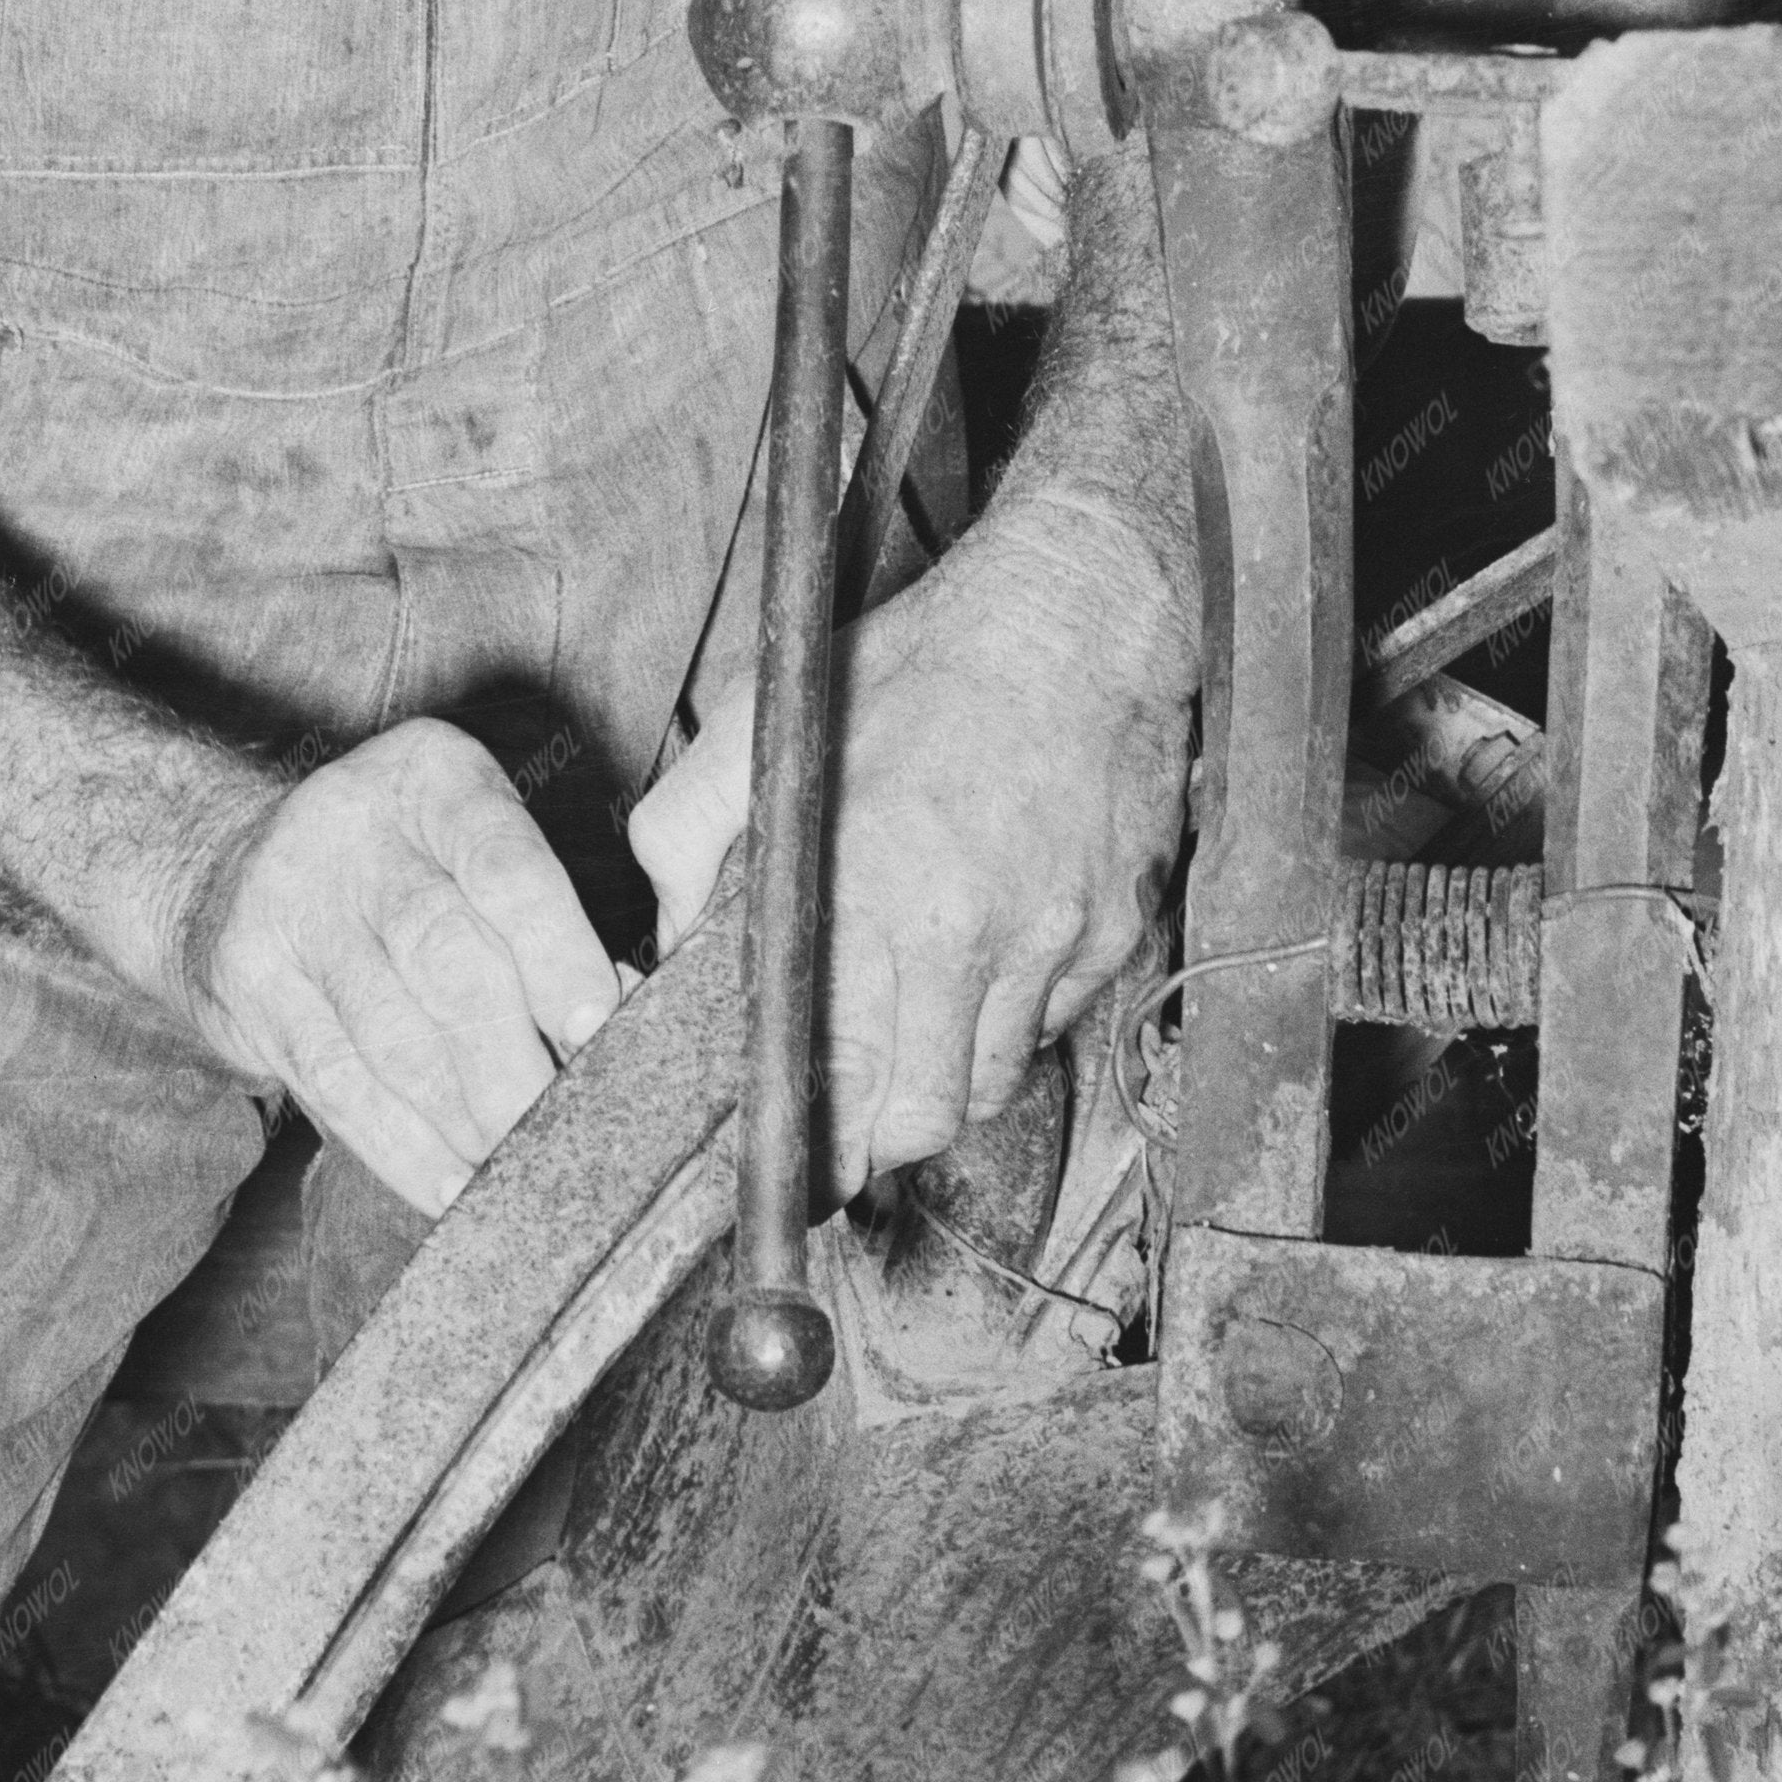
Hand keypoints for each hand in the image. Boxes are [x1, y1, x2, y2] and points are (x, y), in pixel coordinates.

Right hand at [168, 722, 626, 1218]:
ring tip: (521, 1165)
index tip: (596, 1025)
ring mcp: (290, 912)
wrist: (229, 865)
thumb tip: (611, 1022)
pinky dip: (405, 1150)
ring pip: (391, 1036)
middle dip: (512, 1058)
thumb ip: (544, 914)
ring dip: (467, 1119)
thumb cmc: (402, 863)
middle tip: (564, 1122)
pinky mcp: (250, 992)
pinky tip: (455, 1186)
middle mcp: (353, 832)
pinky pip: (338, 1086)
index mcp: (433, 780)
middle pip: (442, 955)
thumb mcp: (469, 837)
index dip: (555, 949)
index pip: (503, 863)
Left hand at [628, 512, 1191, 1190]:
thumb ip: (687, 834)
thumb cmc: (919, 660)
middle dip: (879, 1135)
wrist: (1079, 616)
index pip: (849, 1083)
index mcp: (879, 889)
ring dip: (945, 1080)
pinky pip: (1052, 1023)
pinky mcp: (1114, 932)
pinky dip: (1009, 1018)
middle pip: (928, 1118)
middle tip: (850, 1111)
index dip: (819, 1150)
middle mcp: (975, 932)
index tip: (797, 1165)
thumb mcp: (763, 721)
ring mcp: (1057, 940)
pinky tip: (979, 955)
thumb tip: (667, 933)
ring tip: (911, 1026)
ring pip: (995, 1084)